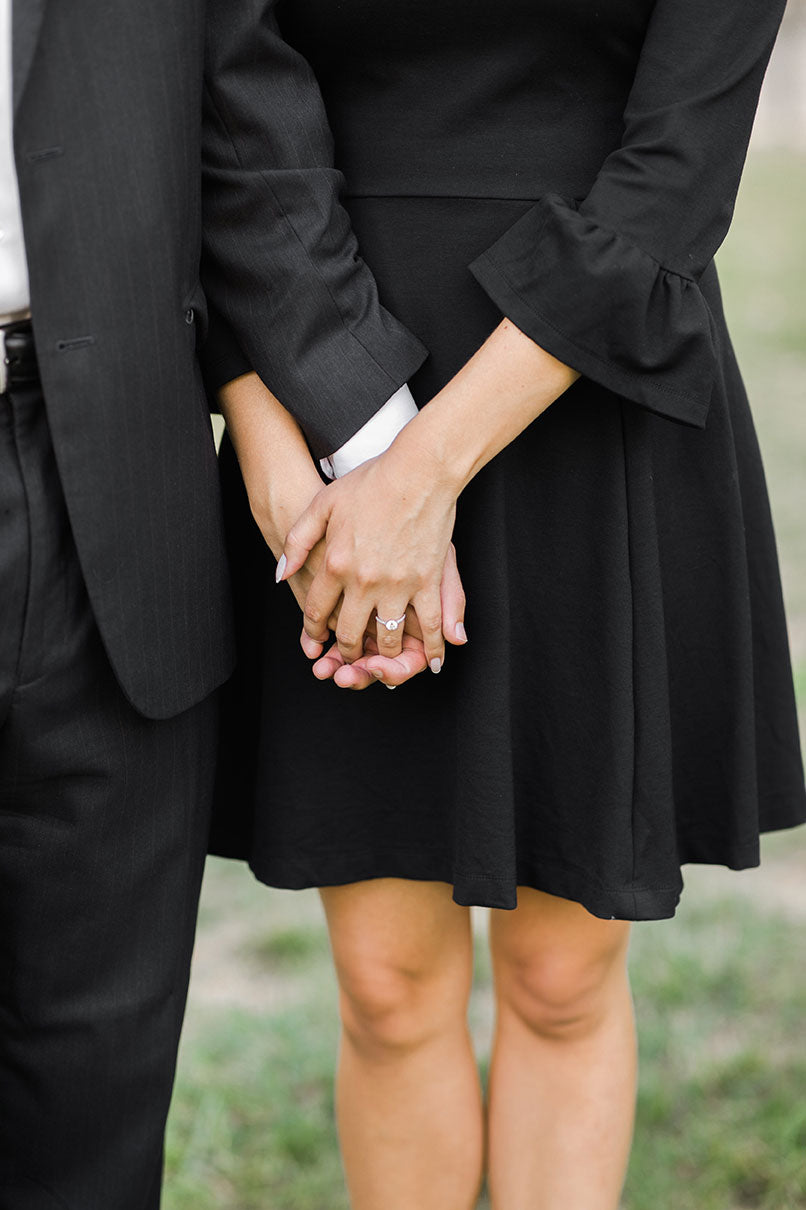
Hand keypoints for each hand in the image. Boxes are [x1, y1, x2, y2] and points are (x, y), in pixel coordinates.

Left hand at [280, 440, 463, 671]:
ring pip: (386, 637)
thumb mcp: (321, 505)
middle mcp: (364, 580)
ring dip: (382, 655)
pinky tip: (432, 660)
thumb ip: (297, 541)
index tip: (316, 639)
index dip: (314, 629)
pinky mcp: (428, 581)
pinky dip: (431, 647)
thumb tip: (280, 574)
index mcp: (335, 563)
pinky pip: (430, 624)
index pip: (317, 610)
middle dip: (345, 651)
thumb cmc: (371, 482)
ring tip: (380, 658)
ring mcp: (398, 583)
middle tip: (347, 657)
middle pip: (348, 633)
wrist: (418, 469)